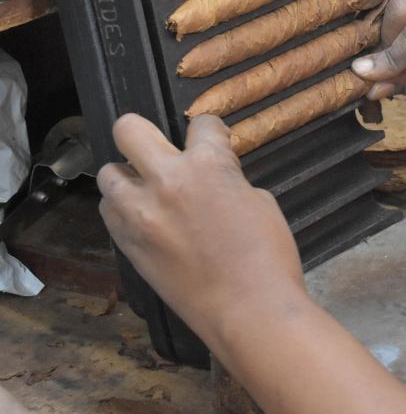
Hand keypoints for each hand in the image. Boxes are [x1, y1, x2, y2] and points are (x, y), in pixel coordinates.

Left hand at [96, 114, 305, 347]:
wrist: (249, 309)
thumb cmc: (268, 255)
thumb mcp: (259, 201)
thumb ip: (227, 180)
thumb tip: (212, 180)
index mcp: (208, 164)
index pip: (202, 124)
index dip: (211, 131)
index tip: (214, 140)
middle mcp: (166, 180)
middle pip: (128, 130)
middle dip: (144, 133)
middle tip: (160, 150)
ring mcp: (140, 213)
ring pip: (108, 174)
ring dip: (128, 176)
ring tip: (148, 191)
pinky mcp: (127, 244)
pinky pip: (111, 212)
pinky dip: (125, 209)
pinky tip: (146, 219)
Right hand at [352, 0, 405, 133]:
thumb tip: (365, 81)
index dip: (388, 58)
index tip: (363, 79)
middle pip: (401, 8)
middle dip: (384, 42)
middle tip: (381, 75)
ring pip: (395, 3)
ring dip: (384, 35)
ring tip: (388, 68)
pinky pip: (401, 7)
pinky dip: (390, 32)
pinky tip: (396, 57)